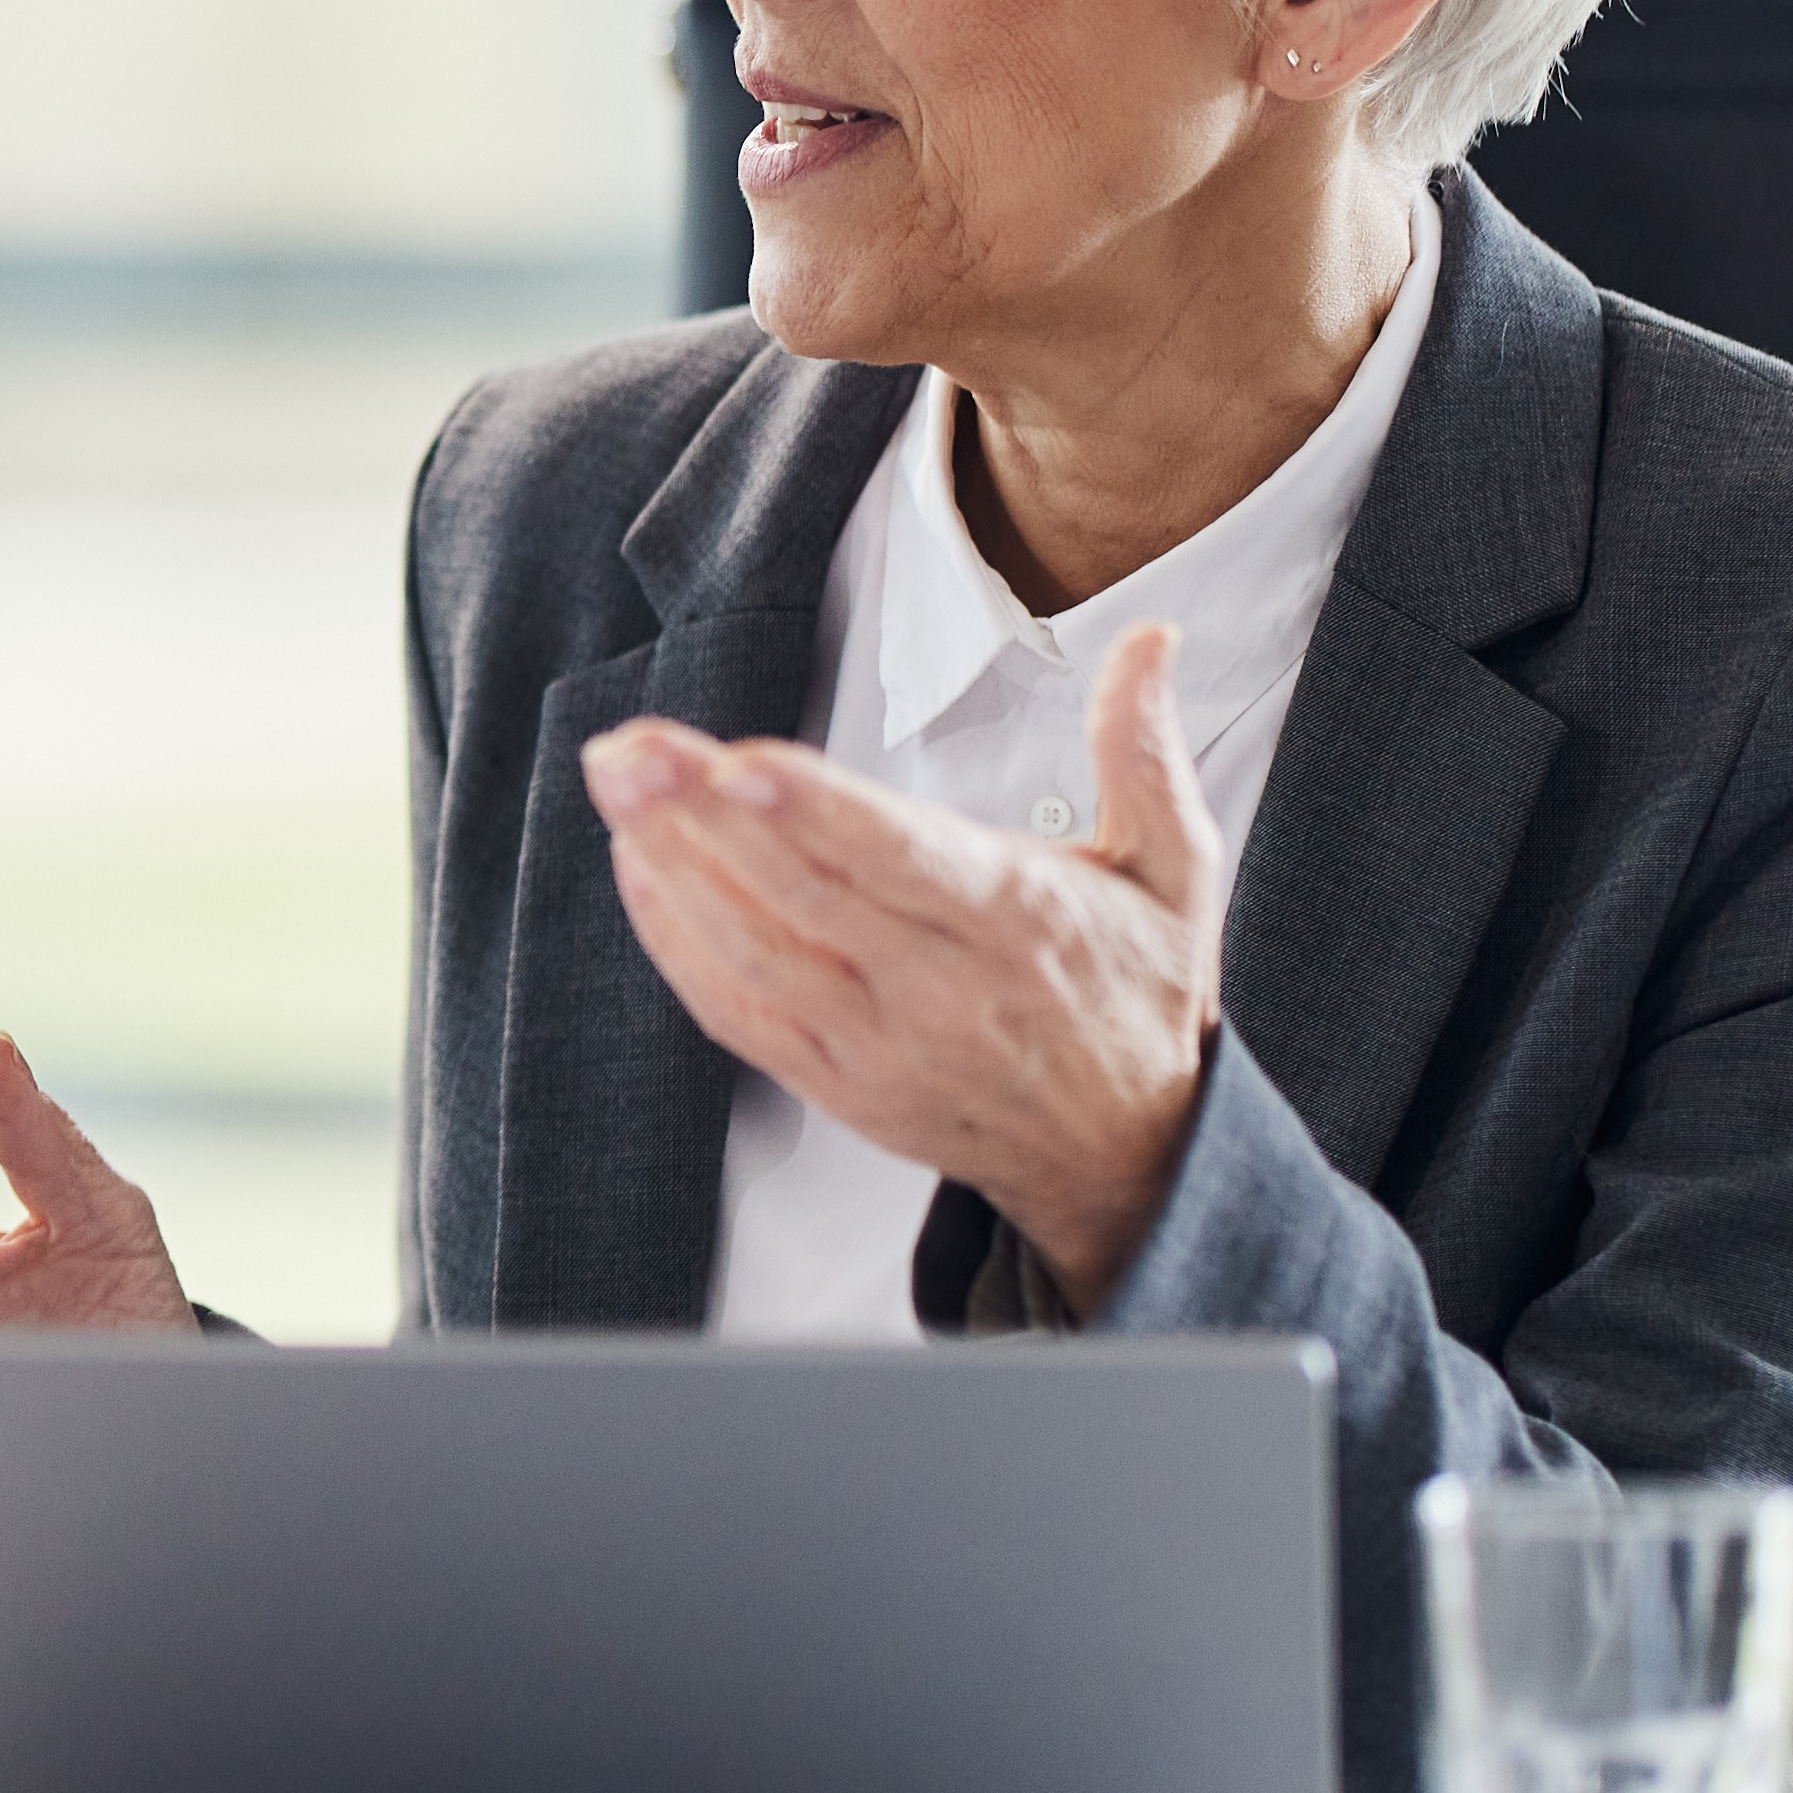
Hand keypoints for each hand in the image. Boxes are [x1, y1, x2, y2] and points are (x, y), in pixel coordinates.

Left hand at [580, 620, 1225, 1301]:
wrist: (1127, 1152)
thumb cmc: (1138, 994)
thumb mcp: (1174, 871)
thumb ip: (1145, 752)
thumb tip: (1151, 641)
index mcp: (1019, 921)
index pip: (902, 860)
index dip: (814, 813)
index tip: (737, 762)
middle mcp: (942, 990)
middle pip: (803, 896)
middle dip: (703, 816)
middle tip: (632, 747)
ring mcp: (880, 1046)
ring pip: (755, 955)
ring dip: (673, 869)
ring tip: (619, 788)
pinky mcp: (838, 1085)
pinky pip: (740, 1016)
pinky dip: (680, 947)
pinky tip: (641, 874)